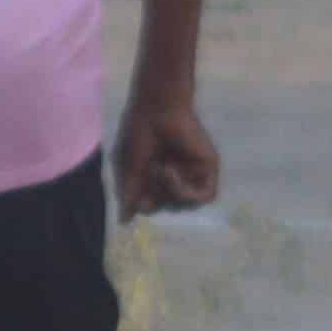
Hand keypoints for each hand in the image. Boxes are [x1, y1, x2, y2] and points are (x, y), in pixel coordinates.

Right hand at [114, 95, 220, 219]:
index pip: (151, 205)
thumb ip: (128, 195)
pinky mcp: (207, 169)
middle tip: (146, 173)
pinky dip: (186, 191)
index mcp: (155, 177)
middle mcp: (175, 177)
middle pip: (167, 207)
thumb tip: (124, 221)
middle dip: (154, 196)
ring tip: (158, 168)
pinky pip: (204, 196)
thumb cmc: (137, 134)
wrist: (156, 109)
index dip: (143, 204)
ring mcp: (192, 174)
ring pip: (185, 205)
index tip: (134, 192)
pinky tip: (171, 172)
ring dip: (169, 193)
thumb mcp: (127, 168)